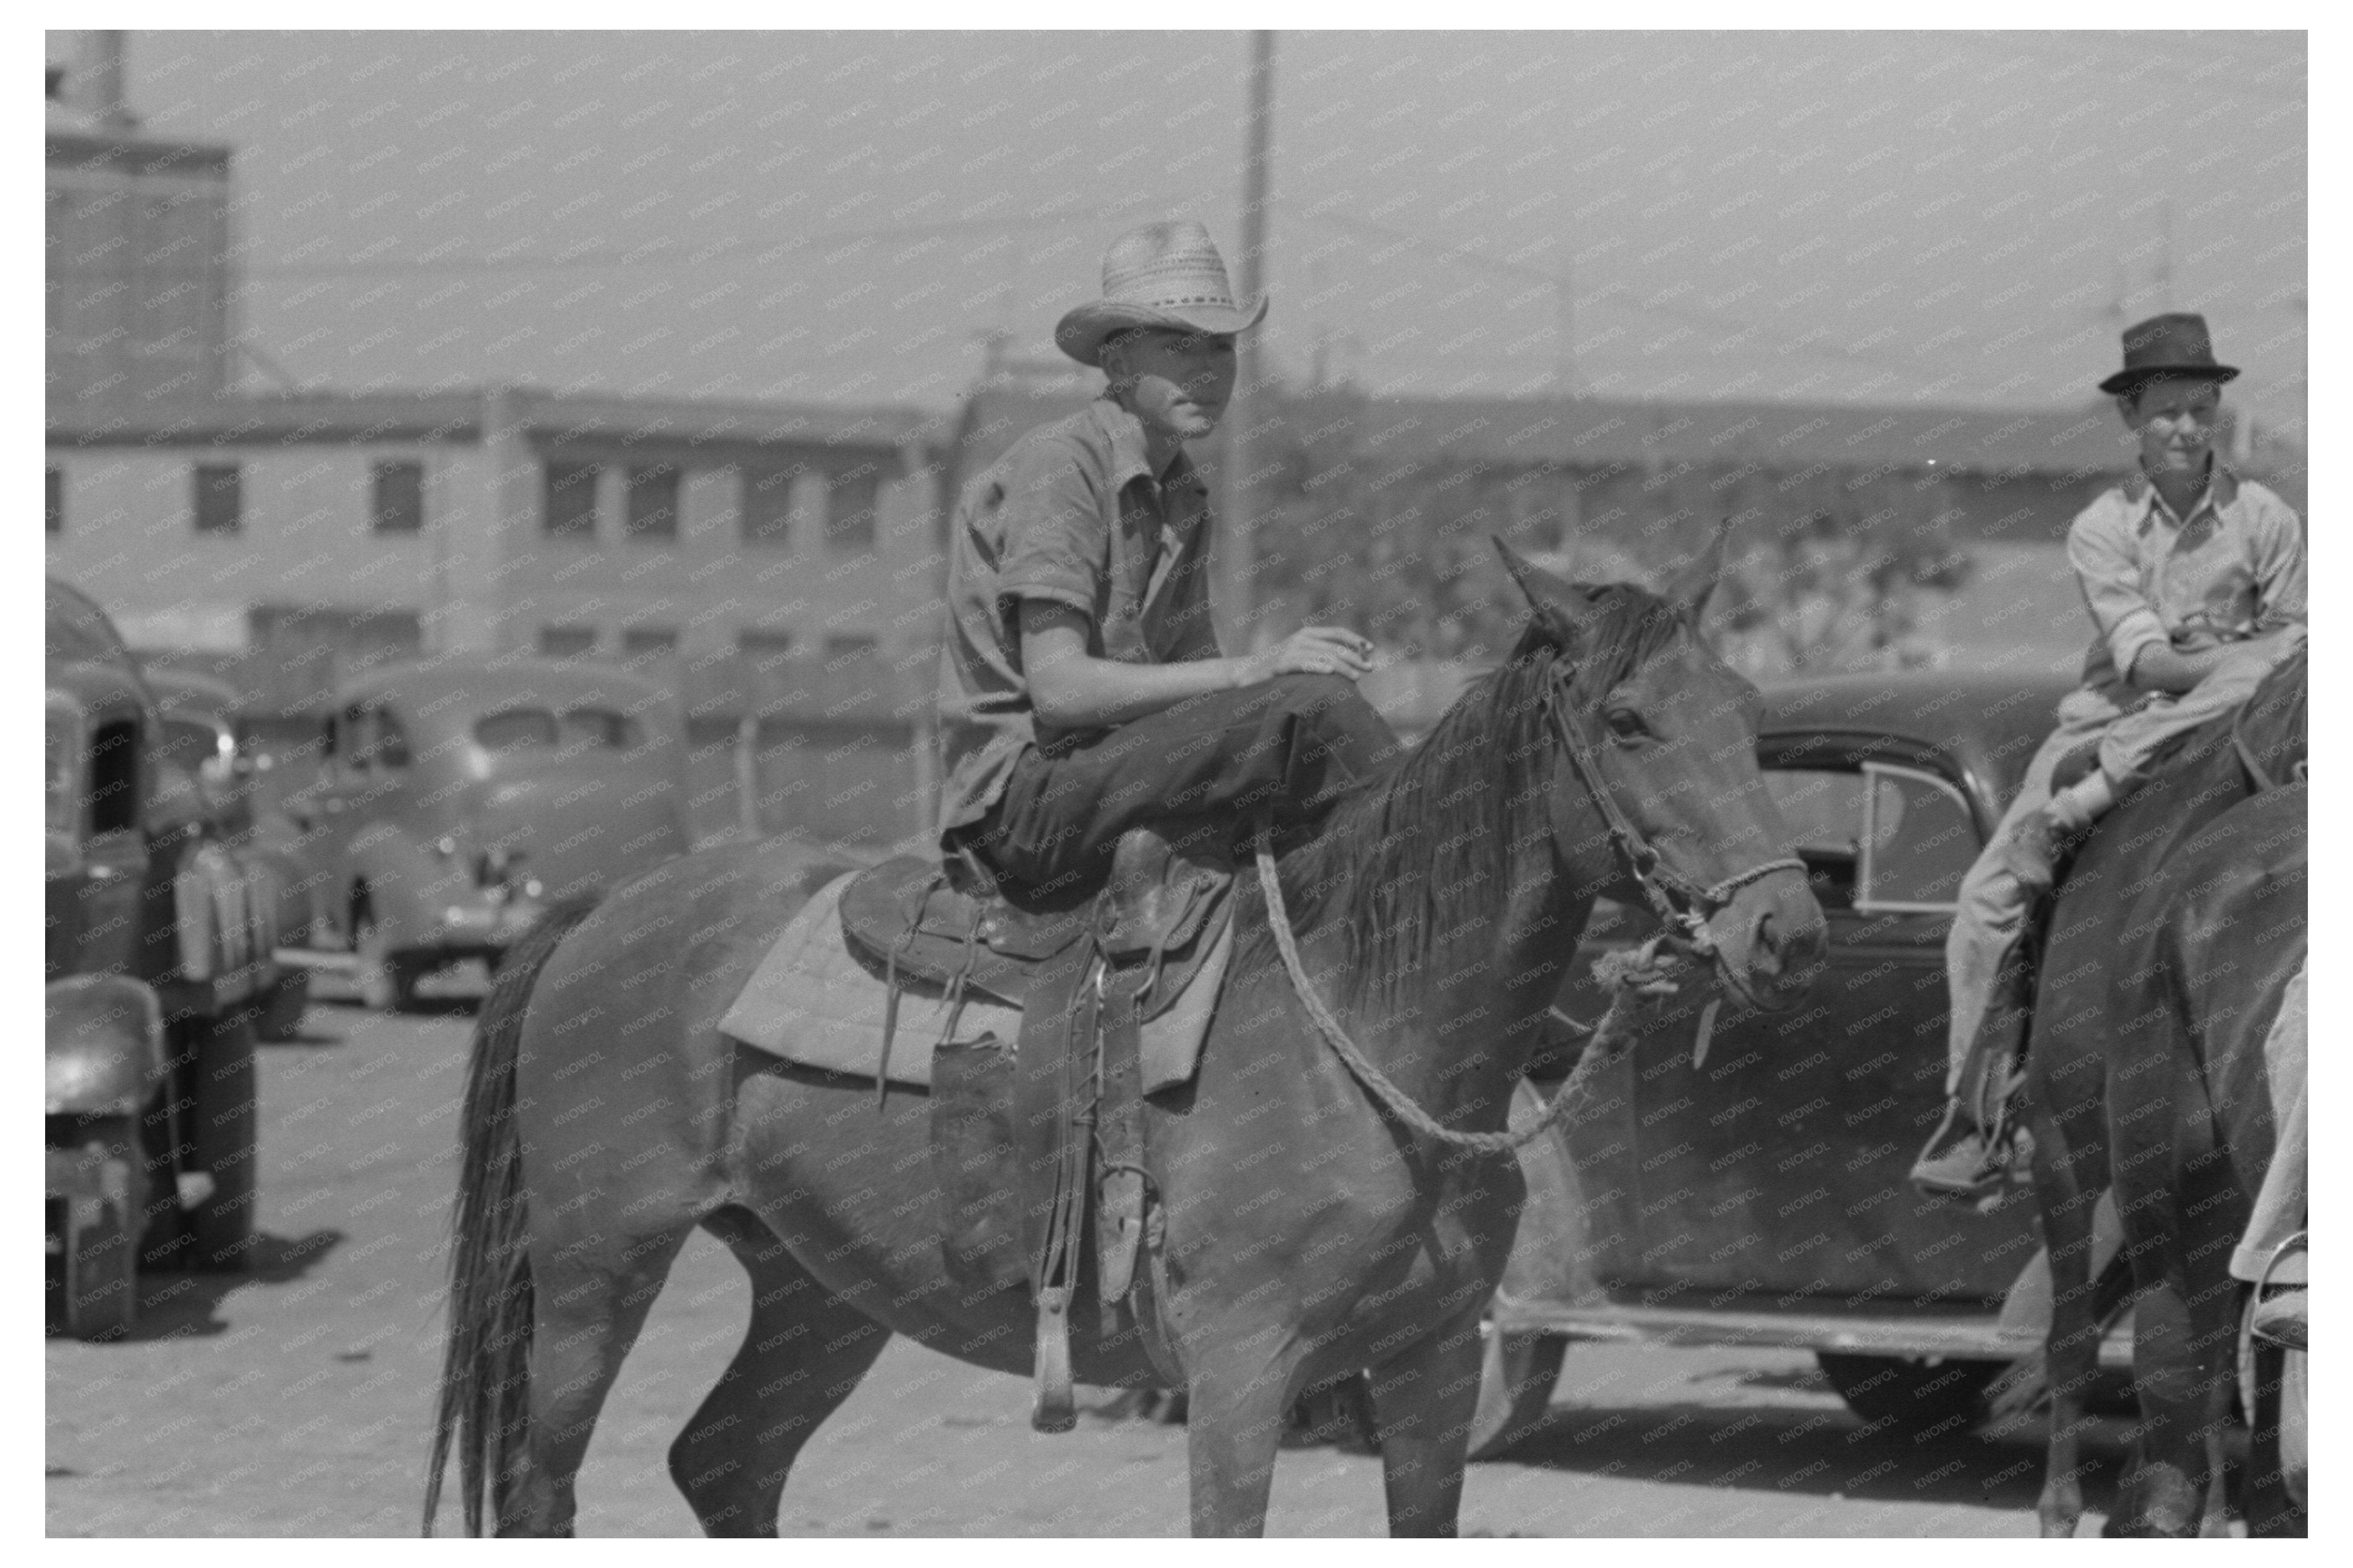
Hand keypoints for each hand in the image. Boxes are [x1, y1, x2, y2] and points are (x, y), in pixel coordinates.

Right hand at [1242, 626, 1375, 682]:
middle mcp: (1301, 638)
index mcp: (1308, 633)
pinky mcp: (1280, 664)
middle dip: (1355, 658)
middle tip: (1370, 668)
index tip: (1371, 650)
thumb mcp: (1302, 656)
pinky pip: (1302, 664)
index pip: (1338, 632)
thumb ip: (1321, 654)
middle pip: (1334, 646)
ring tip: (1356, 677)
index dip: (1356, 640)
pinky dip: (1316, 667)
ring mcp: (1290, 650)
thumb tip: (1351, 661)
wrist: (1248, 672)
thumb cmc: (1280, 667)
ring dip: (1342, 667)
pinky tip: (1329, 673)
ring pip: (1323, 656)